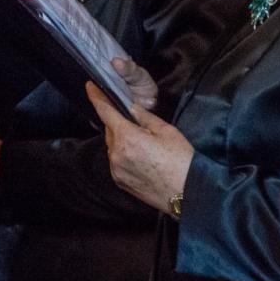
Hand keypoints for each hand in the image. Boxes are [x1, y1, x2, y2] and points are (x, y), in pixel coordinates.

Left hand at [87, 59, 192, 212]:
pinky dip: (123, 155)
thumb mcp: (166, 131)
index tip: (90, 87)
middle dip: (118, 123)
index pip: (105, 112)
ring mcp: (115, 169)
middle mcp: (115, 153)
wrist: (189, 194)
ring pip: (112, 146)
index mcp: (127, 137)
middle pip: (110, 130)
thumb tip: (130, 107)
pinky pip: (116, 161)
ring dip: (121, 140)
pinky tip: (141, 159)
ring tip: (144, 146)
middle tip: (138, 126)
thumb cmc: (182, 160)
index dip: (96, 97)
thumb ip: (144, 117)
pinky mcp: (119, 181)